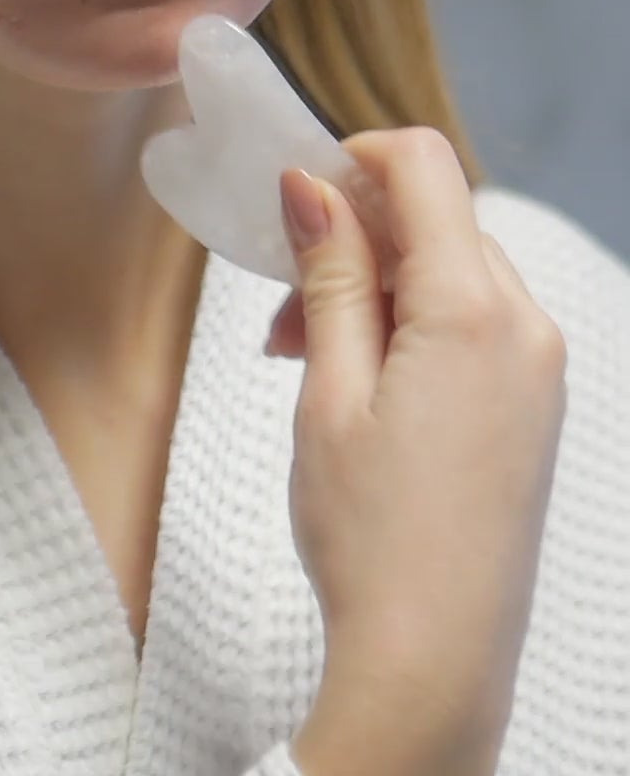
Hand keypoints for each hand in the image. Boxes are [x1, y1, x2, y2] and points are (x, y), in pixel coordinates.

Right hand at [269, 127, 567, 772]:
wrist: (434, 663)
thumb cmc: (372, 538)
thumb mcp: (329, 391)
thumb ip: (328, 274)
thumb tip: (310, 183)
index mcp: (474, 310)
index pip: (425, 166)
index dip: (354, 155)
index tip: (294, 190)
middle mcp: (525, 326)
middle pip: (437, 219)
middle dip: (352, 237)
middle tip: (281, 305)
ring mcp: (538, 367)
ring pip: (451, 270)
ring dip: (375, 284)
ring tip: (303, 355)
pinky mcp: (533, 403)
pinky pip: (474, 321)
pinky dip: (411, 324)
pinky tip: (356, 379)